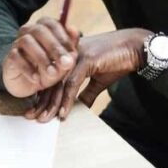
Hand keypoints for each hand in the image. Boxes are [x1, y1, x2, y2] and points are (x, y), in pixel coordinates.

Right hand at [1, 16, 81, 99]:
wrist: (27, 84)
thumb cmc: (48, 69)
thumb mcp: (63, 63)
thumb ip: (70, 49)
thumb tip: (74, 30)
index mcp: (44, 28)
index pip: (53, 24)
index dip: (64, 37)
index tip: (74, 53)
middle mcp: (29, 31)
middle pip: (40, 30)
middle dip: (55, 48)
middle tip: (66, 64)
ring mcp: (17, 43)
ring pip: (27, 41)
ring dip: (42, 58)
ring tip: (52, 73)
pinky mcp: (10, 57)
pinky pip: (16, 57)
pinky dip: (28, 69)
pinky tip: (37, 79)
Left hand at [27, 28, 151, 121]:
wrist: (136, 48)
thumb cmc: (118, 60)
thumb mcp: (99, 80)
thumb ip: (87, 93)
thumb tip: (80, 108)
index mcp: (69, 56)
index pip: (52, 78)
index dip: (43, 95)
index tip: (35, 111)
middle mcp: (69, 53)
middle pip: (51, 80)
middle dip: (41, 101)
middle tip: (31, 117)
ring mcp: (76, 55)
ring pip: (59, 82)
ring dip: (51, 103)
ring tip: (44, 119)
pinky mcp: (86, 59)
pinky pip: (73, 83)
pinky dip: (67, 100)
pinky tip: (63, 113)